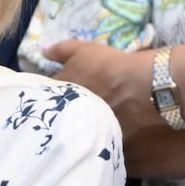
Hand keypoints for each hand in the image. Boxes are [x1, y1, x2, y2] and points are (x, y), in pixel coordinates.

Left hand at [43, 41, 157, 135]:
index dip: (50, 87)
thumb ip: (60, 51)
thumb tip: (43, 52)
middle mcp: (65, 108)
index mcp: (58, 88)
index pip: (45, 89)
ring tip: (85, 112)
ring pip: (72, 122)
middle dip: (60, 104)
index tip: (56, 86)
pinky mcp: (99, 136)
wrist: (141, 86)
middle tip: (71, 99)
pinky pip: (92, 135)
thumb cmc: (109, 65)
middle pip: (57, 107)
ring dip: (75, 118)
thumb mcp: (83, 50)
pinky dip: (94, 131)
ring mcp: (81, 124)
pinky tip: (99, 125)